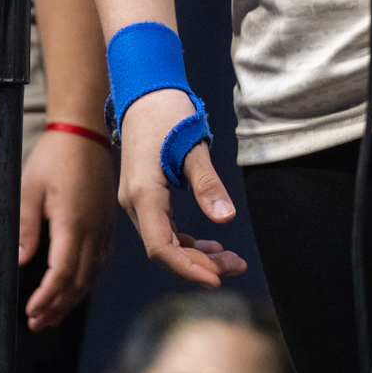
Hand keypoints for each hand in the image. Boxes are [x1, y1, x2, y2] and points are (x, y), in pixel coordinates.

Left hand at [20, 127, 112, 329]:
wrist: (84, 134)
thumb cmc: (54, 158)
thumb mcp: (29, 190)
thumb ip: (26, 228)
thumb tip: (20, 261)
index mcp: (73, 223)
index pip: (62, 272)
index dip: (47, 296)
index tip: (31, 311)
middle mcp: (93, 231)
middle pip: (79, 281)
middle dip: (57, 306)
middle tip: (37, 323)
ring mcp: (103, 229)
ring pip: (91, 275)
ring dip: (71, 299)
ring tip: (52, 316)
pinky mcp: (106, 225)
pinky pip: (99, 262)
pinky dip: (85, 282)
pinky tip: (75, 290)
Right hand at [117, 90, 246, 286]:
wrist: (144, 92)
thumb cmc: (167, 113)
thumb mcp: (192, 145)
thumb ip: (207, 183)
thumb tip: (226, 218)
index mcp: (143, 194)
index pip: (162, 247)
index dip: (188, 268)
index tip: (217, 280)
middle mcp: (134, 203)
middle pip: (165, 250)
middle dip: (200, 265)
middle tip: (236, 267)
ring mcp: (137, 201)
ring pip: (165, 243)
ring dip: (197, 255)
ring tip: (231, 260)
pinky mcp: (145, 196)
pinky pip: (164, 230)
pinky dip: (188, 241)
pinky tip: (213, 245)